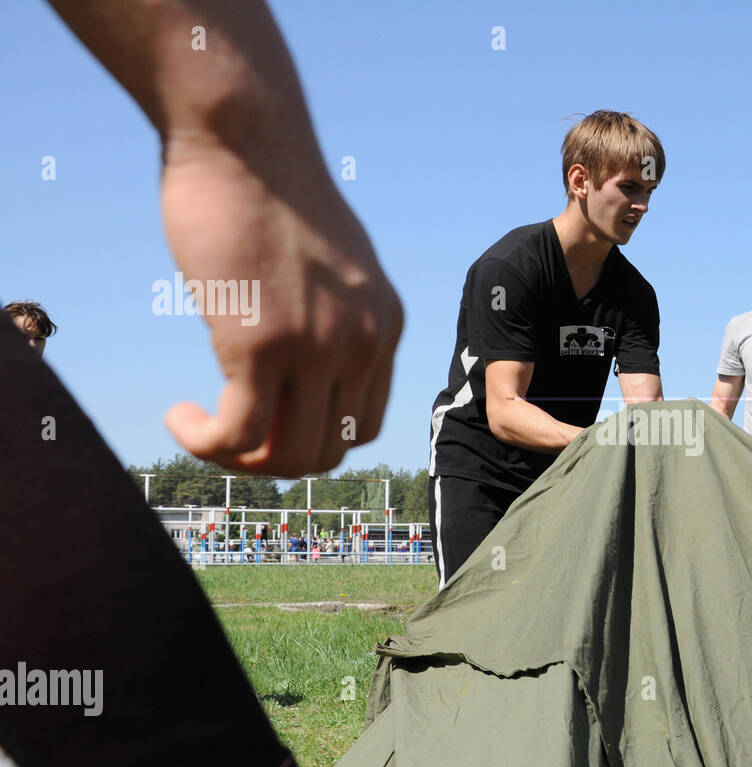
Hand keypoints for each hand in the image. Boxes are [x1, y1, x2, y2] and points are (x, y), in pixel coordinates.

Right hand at [159, 138, 402, 476]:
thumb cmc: (273, 190)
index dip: (309, 437)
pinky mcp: (262, 344)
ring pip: (287, 455)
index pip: (361, 423)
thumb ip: (332, 311)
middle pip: (329, 450)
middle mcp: (362, 343)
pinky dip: (205, 443)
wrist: (245, 136)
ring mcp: (317, 346)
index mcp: (384, 326)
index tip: (264, 415)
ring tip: (201, 428)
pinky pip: (238, 435)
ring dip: (237, 458)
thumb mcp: (332, 262)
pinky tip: (181, 417)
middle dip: (273, 457)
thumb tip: (302, 353)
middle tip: (226, 429)